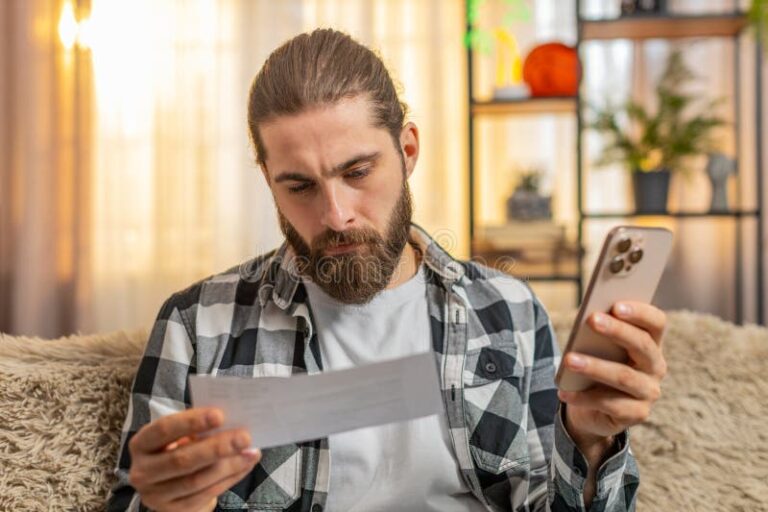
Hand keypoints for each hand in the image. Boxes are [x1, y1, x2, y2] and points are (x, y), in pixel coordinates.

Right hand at [128, 407, 261, 511]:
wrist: (169, 484)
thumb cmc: (178, 447)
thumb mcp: (178, 435)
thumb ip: (197, 428)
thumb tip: (232, 421)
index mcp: (141, 444)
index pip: (164, 430)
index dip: (191, 422)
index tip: (220, 415)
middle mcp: (143, 472)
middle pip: (182, 460)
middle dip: (216, 448)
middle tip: (244, 437)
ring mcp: (156, 495)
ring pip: (197, 481)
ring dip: (229, 465)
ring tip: (251, 451)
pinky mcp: (174, 510)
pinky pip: (207, 494)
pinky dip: (230, 478)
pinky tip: (246, 465)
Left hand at [558, 301, 667, 449]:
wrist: (592, 408)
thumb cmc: (596, 365)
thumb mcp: (597, 347)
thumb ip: (598, 332)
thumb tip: (587, 318)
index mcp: (651, 343)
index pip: (656, 322)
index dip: (640, 312)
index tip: (616, 305)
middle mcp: (656, 366)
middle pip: (642, 345)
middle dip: (617, 330)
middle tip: (592, 319)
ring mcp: (649, 392)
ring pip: (623, 376)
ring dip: (594, 366)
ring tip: (569, 359)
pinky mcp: (636, 414)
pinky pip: (609, 404)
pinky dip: (583, 397)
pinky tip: (564, 391)